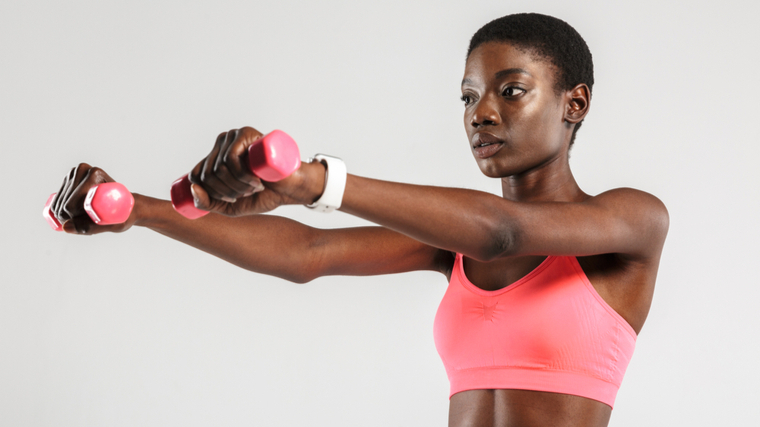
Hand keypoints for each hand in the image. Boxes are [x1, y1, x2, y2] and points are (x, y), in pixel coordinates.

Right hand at [49, 163, 136, 234]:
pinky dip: (62, 215)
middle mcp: (82, 170)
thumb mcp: (113, 224)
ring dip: (68, 219)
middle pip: (64, 205)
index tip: (96, 221)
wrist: (126, 206)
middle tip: (93, 220)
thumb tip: (65, 227)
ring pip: (57, 206)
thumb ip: (90, 227)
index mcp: (95, 174)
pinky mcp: (66, 182)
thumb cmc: (124, 214)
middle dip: (74, 220)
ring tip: (88, 217)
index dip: (79, 220)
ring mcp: (72, 175)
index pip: (73, 205)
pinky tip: (76, 216)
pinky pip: (55, 204)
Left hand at [188, 127, 322, 216]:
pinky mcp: (245, 134)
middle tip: (247, 194)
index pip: (196, 174)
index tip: (232, 199)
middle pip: (207, 174)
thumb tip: (193, 188)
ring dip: (237, 186)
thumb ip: (208, 203)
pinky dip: (241, 176)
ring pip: (218, 168)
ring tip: (254, 187)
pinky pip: (230, 158)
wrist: (291, 188)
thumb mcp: (230, 206)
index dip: (210, 193)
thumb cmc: (264, 195)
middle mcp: (221, 145)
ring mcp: (232, 137)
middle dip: (226, 192)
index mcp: (215, 158)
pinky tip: (255, 180)